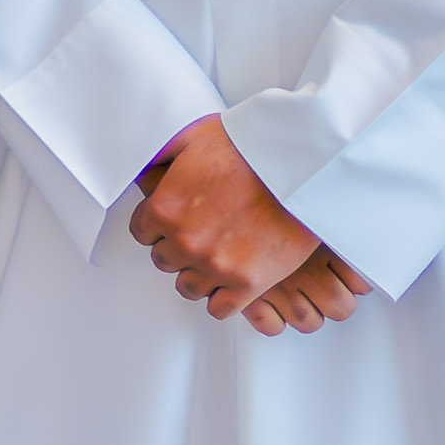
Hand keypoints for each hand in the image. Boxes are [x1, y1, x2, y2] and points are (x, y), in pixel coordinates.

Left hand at [127, 117, 366, 325]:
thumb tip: (143, 164)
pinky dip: (224, 299)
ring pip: (188, 286)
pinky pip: (220, 308)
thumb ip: (161, 155)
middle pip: (165, 260)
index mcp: (164, 208)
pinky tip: (233, 282)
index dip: (160, 227)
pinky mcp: (249, 282)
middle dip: (179, 248)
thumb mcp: (192, 136)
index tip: (176, 224)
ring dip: (199, 274)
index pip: (142, 232)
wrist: (303, 166)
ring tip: (218, 259)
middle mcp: (184, 241)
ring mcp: (215, 265)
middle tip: (203, 237)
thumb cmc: (252, 147)